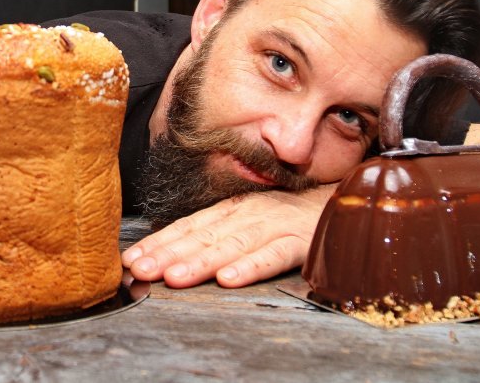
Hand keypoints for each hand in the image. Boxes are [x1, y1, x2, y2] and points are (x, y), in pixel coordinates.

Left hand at [122, 184, 336, 287]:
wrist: (347, 201)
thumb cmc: (295, 215)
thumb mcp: (254, 219)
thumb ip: (222, 232)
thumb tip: (177, 254)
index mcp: (235, 208)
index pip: (189, 226)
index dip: (159, 242)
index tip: (131, 259)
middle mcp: (250, 213)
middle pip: (203, 235)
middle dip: (168, 253)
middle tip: (140, 269)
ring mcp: (275, 225)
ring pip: (232, 244)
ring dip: (201, 261)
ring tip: (175, 278)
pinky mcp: (302, 240)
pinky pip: (274, 255)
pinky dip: (251, 266)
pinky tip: (230, 278)